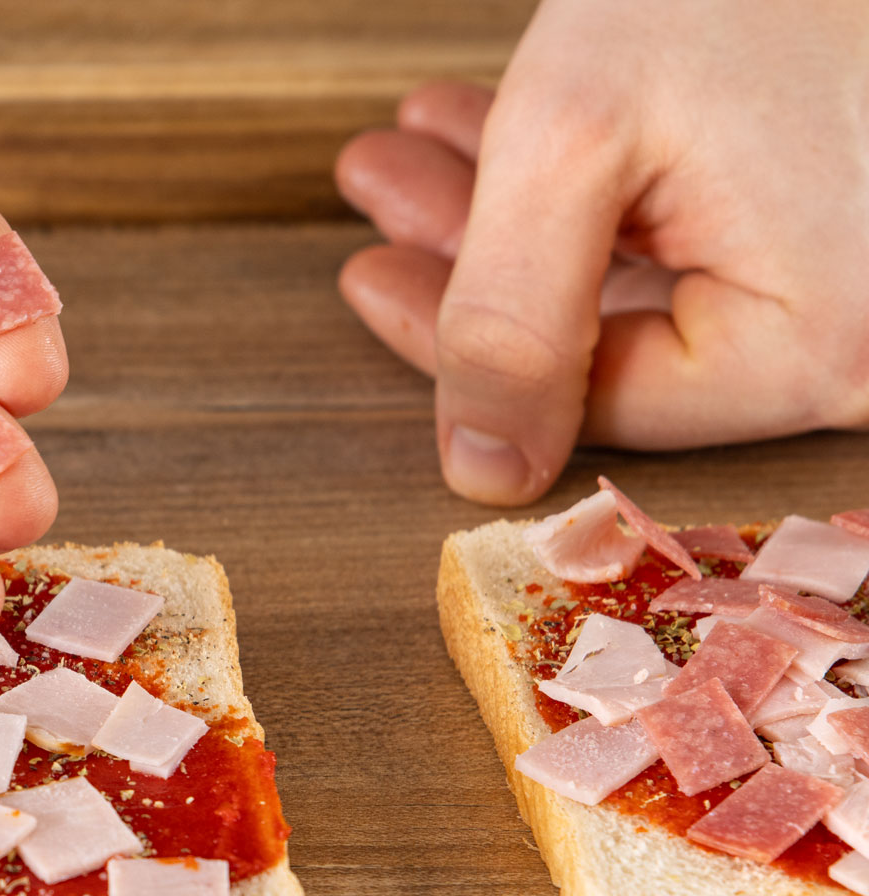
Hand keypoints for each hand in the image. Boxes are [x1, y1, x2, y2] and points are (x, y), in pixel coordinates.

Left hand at [333, 0, 868, 505]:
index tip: (364, 273)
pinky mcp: (838, 222)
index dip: (459, 343)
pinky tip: (500, 133)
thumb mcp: (582, 138)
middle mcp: (857, 337)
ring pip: (641, 275)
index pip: (597, 401)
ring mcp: (854, 279)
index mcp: (819, 349)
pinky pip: (696, 230)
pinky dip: (592, 185)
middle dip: (471, 254)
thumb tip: (481, 474)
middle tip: (381, 189)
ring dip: (513, 212)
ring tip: (419, 148)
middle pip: (612, 339)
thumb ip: (511, 317)